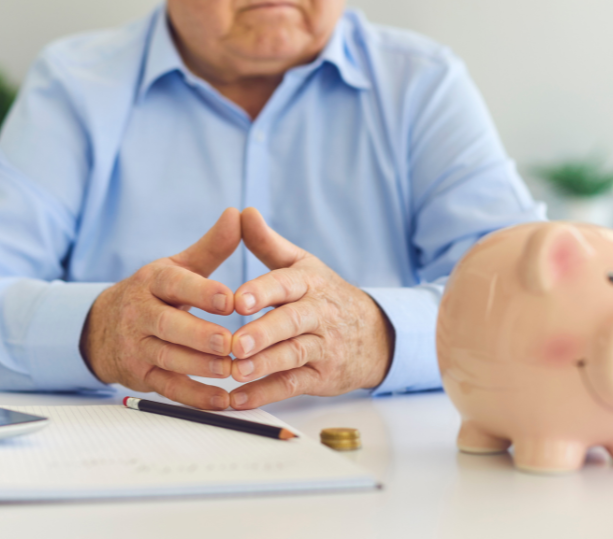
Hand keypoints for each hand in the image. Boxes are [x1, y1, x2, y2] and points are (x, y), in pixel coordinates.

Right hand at [80, 208, 239, 409]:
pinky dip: (195, 397)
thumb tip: (237, 214)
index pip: (175, 285)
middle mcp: (140, 313)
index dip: (202, 292)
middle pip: (169, 325)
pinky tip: (222, 400)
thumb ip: (211, 246)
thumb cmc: (154, 293)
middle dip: (200, 335)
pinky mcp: (140, 375)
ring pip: (168, 358)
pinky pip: (168, 388)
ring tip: (232, 370)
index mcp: (152, 282)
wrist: (102, 326)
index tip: (231, 299)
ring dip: (200, 367)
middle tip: (231, 342)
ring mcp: (137, 346)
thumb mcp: (178, 266)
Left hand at [228, 208, 394, 408]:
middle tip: (236, 343)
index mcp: (309, 283)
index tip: (238, 299)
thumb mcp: (302, 265)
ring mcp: (323, 347)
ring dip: (264, 366)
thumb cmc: (325, 295)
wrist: (376, 334)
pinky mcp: (322, 376)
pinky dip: (265, 394)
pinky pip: (293, 385)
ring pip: (293, 355)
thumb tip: (241, 212)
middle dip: (264, 333)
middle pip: (291, 322)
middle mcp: (318, 314)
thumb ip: (267, 243)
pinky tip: (238, 399)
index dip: (263, 291)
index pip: (286, 284)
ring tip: (236, 372)